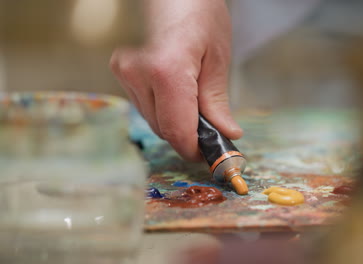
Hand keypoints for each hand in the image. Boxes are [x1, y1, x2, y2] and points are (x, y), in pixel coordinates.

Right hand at [110, 0, 242, 160]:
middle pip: (164, 130)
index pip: (177, 130)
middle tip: (212, 132)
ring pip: (154, 122)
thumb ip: (217, 103)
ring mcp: (125, 74)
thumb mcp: (218, 59)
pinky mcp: (121, 73)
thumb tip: (226, 135)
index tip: (212, 155)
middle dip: (190, 137)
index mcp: (166, 70)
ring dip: (177, 124)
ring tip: (197, 107)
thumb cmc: (200, 16)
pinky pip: (147, 108)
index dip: (195, 149)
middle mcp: (138, 74)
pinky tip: (178, 95)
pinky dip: (166, 111)